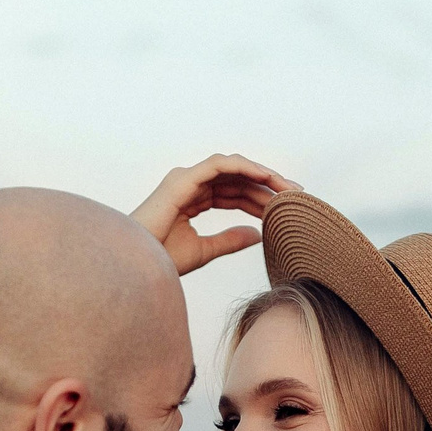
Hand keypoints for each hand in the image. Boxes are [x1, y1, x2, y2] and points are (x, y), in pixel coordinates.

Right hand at [130, 155, 300, 276]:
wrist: (134, 265)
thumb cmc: (159, 260)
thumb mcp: (204, 250)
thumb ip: (230, 241)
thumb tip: (259, 235)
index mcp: (192, 198)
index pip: (233, 192)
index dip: (260, 199)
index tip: (285, 209)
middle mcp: (189, 184)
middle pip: (237, 178)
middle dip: (267, 185)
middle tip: (297, 196)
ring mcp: (185, 178)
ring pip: (233, 168)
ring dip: (262, 174)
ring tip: (288, 187)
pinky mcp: (183, 179)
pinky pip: (220, 165)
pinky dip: (245, 167)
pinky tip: (267, 177)